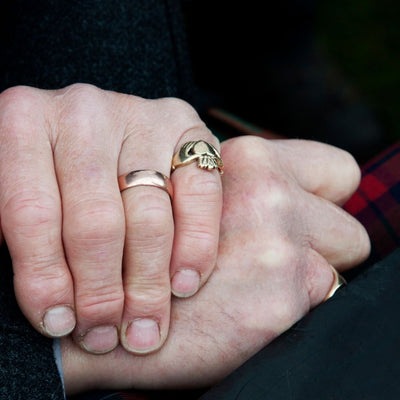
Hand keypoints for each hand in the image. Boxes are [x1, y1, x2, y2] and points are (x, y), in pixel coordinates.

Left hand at [0, 84, 221, 353]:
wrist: (104, 134)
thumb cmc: (57, 178)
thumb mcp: (18, 198)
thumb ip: (21, 238)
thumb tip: (45, 303)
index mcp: (22, 120)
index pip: (31, 212)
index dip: (44, 279)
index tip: (58, 324)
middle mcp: (84, 110)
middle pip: (96, 219)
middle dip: (102, 291)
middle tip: (106, 334)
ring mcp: (141, 115)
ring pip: (149, 215)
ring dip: (148, 282)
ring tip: (144, 326)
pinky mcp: (186, 127)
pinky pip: (200, 193)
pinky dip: (195, 245)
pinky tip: (184, 284)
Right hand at [61, 136, 369, 393]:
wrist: (110, 308)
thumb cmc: (152, 248)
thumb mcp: (195, 194)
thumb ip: (247, 189)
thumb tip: (300, 198)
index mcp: (249, 159)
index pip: (337, 171)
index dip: (324, 196)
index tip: (299, 215)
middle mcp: (269, 194)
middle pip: (345, 227)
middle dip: (318, 243)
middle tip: (270, 255)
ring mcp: (278, 246)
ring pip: (336, 267)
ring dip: (305, 276)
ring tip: (250, 283)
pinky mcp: (281, 300)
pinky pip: (316, 303)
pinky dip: (288, 310)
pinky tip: (240, 310)